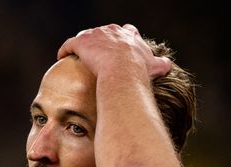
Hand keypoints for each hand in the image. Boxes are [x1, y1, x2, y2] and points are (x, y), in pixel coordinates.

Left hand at [57, 24, 171, 79]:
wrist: (123, 71)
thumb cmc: (139, 71)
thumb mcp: (154, 67)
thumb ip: (162, 64)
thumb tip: (168, 65)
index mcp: (130, 35)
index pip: (126, 31)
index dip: (122, 39)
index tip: (119, 47)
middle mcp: (113, 31)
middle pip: (104, 32)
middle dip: (101, 41)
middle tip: (97, 54)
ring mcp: (97, 35)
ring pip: (86, 36)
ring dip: (82, 45)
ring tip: (79, 56)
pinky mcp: (82, 42)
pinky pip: (70, 44)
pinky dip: (65, 50)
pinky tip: (62, 56)